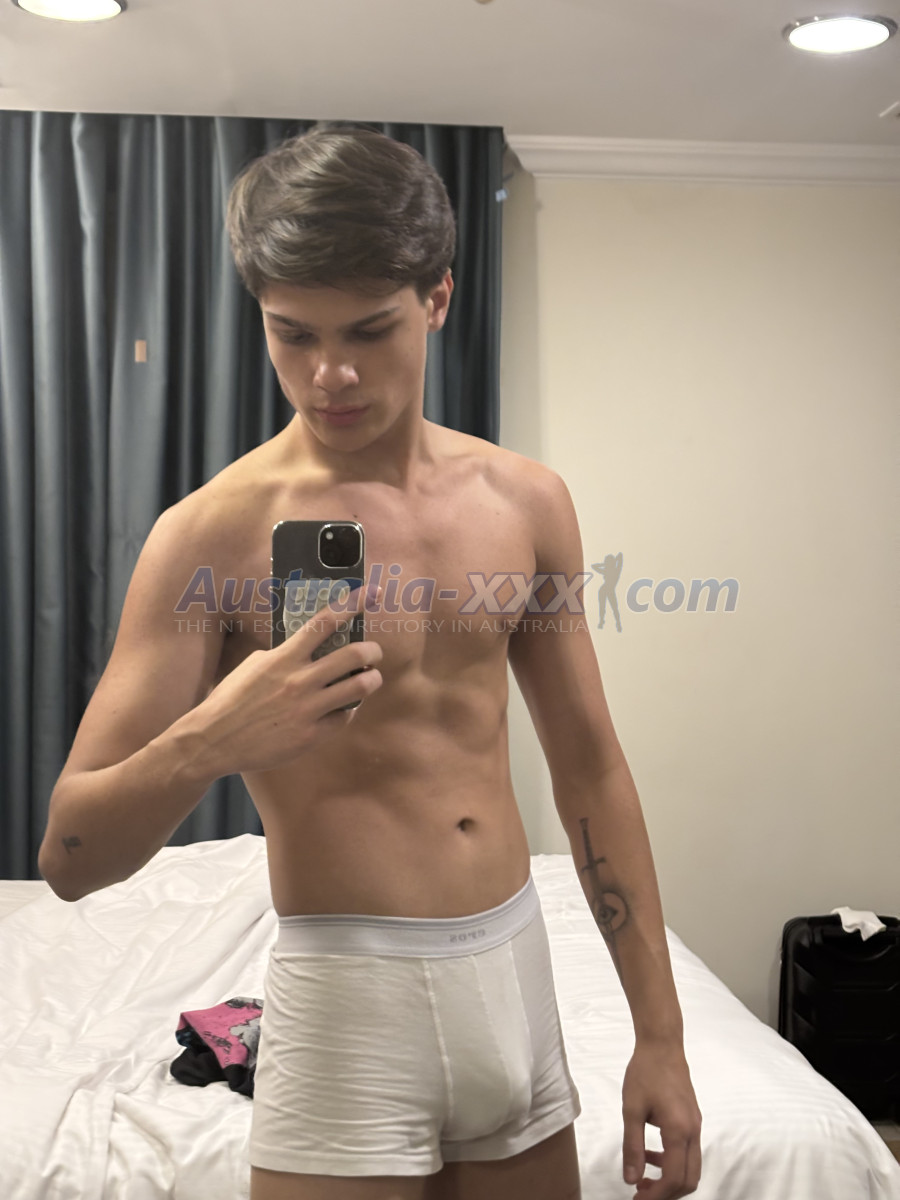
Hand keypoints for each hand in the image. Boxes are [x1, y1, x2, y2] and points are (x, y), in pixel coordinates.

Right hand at [190, 585, 382, 775]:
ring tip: (371, 677)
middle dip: (373, 651)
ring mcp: (307, 709)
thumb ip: (284, 655)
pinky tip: (344, 707)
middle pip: (354, 655)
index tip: (374, 593)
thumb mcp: (254, 665)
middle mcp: (299, 680)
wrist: (214, 740)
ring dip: (372, 679)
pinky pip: (345, 717)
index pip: (325, 622)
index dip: (353, 603)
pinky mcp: (311, 735)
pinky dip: (349, 709)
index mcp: (284, 657)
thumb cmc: (231, 700)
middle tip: (374, 652)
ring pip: (359, 687)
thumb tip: (308, 647)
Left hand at [621, 1040, 701, 1198]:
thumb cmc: (645, 1072)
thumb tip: (631, 1179)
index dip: (656, 1196)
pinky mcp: (692, 1119)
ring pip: (690, 1168)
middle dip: (666, 1194)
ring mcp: (695, 1126)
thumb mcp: (632, 1110)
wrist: (662, 1044)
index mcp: (679, 1131)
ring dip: (669, 1180)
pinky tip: (651, 1154)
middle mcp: (693, 1132)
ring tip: (643, 1178)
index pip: (673, 1178)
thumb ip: (632, 1146)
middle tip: (641, 1194)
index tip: (637, 1199)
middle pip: (689, 1180)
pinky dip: (672, 1162)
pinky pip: (688, 1152)